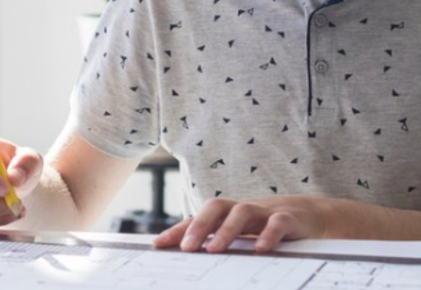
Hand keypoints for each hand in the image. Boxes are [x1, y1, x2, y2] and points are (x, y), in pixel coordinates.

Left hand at [154, 196, 328, 252]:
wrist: (310, 215)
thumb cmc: (267, 226)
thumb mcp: (242, 235)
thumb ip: (221, 244)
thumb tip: (192, 261)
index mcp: (227, 214)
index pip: (198, 218)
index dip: (178, 229)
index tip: (158, 245)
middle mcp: (242, 209)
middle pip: (216, 207)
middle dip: (198, 226)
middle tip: (186, 247)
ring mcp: (265, 211)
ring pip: (242, 212)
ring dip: (226, 230)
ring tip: (214, 249)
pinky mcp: (289, 218)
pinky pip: (277, 223)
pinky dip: (268, 234)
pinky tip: (259, 250)